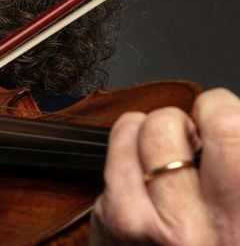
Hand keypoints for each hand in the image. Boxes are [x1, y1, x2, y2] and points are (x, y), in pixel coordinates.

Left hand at [90, 88, 239, 244]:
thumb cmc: (217, 243)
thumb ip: (236, 169)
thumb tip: (222, 118)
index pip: (227, 126)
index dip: (221, 110)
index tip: (218, 117)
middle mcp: (202, 228)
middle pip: (177, 123)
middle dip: (185, 119)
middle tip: (193, 138)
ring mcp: (150, 225)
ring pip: (143, 128)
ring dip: (154, 128)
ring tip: (167, 151)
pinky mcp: (114, 223)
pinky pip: (117, 148)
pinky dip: (128, 142)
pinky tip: (143, 162)